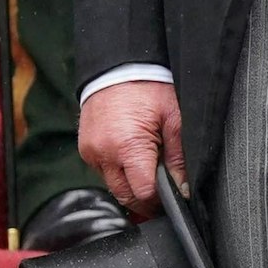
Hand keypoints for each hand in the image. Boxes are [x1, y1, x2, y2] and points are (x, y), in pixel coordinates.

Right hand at [78, 80, 187, 217]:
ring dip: (129, 185)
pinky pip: (102, 172)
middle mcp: (104, 154)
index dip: (159, 199)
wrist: (118, 68)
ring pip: (112, 186)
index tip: (170, 197)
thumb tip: (182, 187)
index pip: (142, 192)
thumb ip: (178, 158)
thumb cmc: (149, 88)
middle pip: (125, 196)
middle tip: (161, 192)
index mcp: (128, 146)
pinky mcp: (85, 150)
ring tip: (147, 168)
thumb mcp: (174, 119)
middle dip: (144, 199)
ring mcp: (91, 153)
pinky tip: (131, 157)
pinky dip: (117, 171)